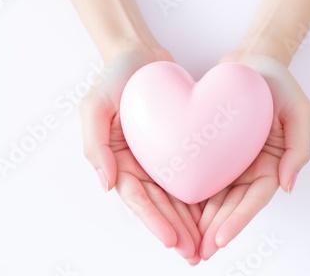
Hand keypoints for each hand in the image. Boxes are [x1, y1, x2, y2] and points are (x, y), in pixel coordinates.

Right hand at [79, 45, 201, 264]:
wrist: (140, 56)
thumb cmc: (114, 77)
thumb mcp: (95, 105)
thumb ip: (95, 144)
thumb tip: (105, 184)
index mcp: (119, 161)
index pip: (137, 199)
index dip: (154, 221)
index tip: (172, 239)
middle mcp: (140, 165)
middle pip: (159, 205)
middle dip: (176, 231)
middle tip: (194, 253)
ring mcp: (159, 159)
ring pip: (176, 198)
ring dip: (189, 224)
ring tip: (206, 245)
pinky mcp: (178, 149)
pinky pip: (191, 176)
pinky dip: (200, 198)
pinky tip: (214, 215)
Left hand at [197, 52, 309, 259]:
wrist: (251, 62)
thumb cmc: (278, 83)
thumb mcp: (300, 111)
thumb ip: (300, 149)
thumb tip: (288, 186)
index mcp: (273, 164)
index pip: (255, 200)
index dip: (239, 221)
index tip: (219, 239)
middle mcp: (250, 168)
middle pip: (233, 206)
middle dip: (216, 231)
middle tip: (198, 252)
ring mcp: (231, 162)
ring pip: (216, 198)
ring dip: (202, 222)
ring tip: (187, 243)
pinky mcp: (213, 151)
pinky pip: (202, 177)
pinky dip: (192, 197)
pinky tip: (178, 212)